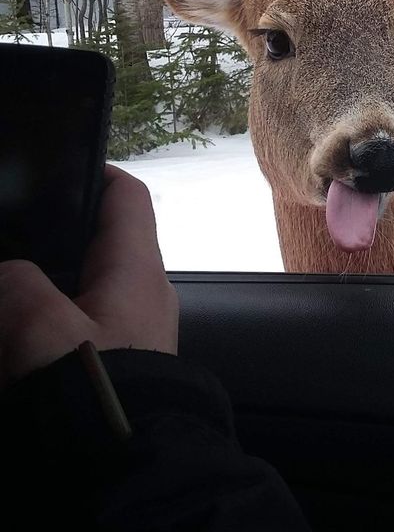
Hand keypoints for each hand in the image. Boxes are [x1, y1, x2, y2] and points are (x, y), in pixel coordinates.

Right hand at [0, 165, 177, 387]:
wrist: (125, 466)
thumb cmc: (93, 387)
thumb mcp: (37, 328)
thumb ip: (14, 284)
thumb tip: (9, 274)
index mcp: (137, 269)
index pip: (128, 196)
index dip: (96, 171)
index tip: (54, 166)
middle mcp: (143, 290)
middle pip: (102, 239)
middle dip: (55, 232)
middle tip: (15, 230)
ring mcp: (132, 325)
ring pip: (85, 282)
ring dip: (47, 280)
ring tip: (11, 277)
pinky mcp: (117, 355)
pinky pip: (80, 319)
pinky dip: (49, 315)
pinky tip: (16, 328)